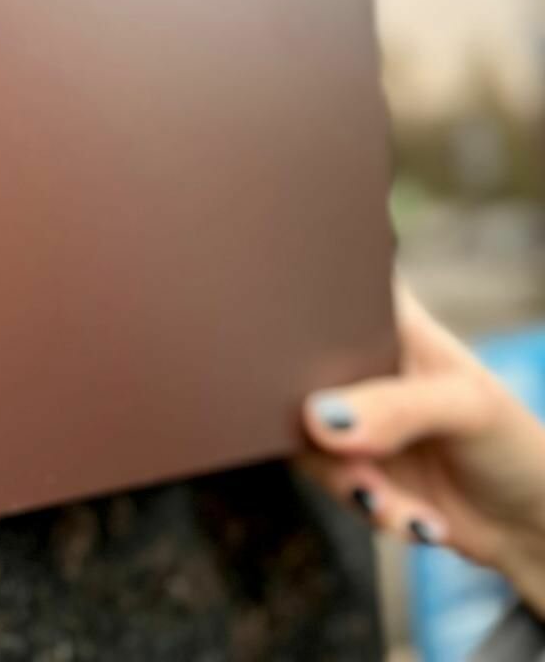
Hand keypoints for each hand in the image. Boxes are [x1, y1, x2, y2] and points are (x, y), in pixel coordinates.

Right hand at [302, 283, 544, 615]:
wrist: (526, 525)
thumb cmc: (510, 443)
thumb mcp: (466, 409)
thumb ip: (396, 407)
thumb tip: (318, 418)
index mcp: (384, 316)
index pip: (326, 289)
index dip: (301, 313)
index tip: (320, 364)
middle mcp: (354, 357)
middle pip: (293, 366)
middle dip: (319, 425)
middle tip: (359, 461)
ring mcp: (345, 407)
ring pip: (302, 430)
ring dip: (348, 478)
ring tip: (395, 503)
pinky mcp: (341, 457)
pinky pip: (322, 475)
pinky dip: (367, 505)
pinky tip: (416, 519)